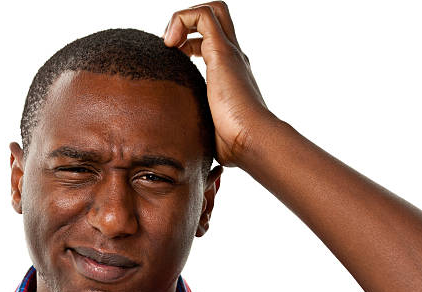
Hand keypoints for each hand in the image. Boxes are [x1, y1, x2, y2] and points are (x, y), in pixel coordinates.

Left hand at [163, 1, 274, 166]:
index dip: (189, 42)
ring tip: (169, 44)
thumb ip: (199, 128)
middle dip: (188, 22)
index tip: (175, 61)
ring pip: (211, 10)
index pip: (211, 40)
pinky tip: (171, 45)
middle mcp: (233, 57)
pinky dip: (181, 20)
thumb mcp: (209, 130)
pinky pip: (202, 16)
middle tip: (173, 46)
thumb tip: (186, 149)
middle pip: (217, 16)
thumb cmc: (233, 144)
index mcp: (231, 72)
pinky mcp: (222, 52)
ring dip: (182, 19)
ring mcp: (229, 52)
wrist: (251, 141)